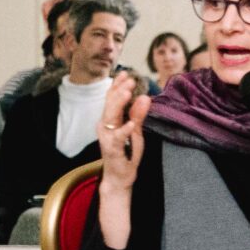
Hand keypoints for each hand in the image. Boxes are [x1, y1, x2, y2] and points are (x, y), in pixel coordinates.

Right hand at [96, 72, 149, 190]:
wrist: (120, 176)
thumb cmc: (127, 152)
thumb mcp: (135, 131)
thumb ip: (138, 114)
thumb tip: (145, 96)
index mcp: (110, 120)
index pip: (111, 99)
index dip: (117, 85)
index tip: (126, 73)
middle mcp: (105, 126)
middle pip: (110, 104)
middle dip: (119, 90)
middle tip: (130, 79)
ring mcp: (107, 137)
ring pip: (110, 116)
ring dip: (119, 103)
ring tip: (128, 92)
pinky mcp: (112, 149)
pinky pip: (118, 138)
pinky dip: (124, 129)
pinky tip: (131, 123)